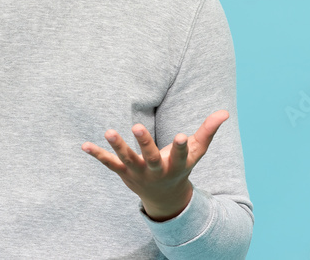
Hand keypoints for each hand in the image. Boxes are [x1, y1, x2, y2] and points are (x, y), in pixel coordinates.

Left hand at [81, 110, 229, 219]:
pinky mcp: (124, 173)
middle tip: (136, 126)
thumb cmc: (181, 167)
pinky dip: (97, 155)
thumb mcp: (196, 152)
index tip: (180, 135)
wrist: (164, 198)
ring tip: (108, 131)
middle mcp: (156, 171)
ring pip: (127, 160)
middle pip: (150, 158)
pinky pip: (109, 164)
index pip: (179, 156)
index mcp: (176, 166)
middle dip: (144, 143)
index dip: (179, 146)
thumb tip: (225, 111)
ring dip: (118, 146)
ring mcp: (138, 173)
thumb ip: (208, 131)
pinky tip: (84, 145)